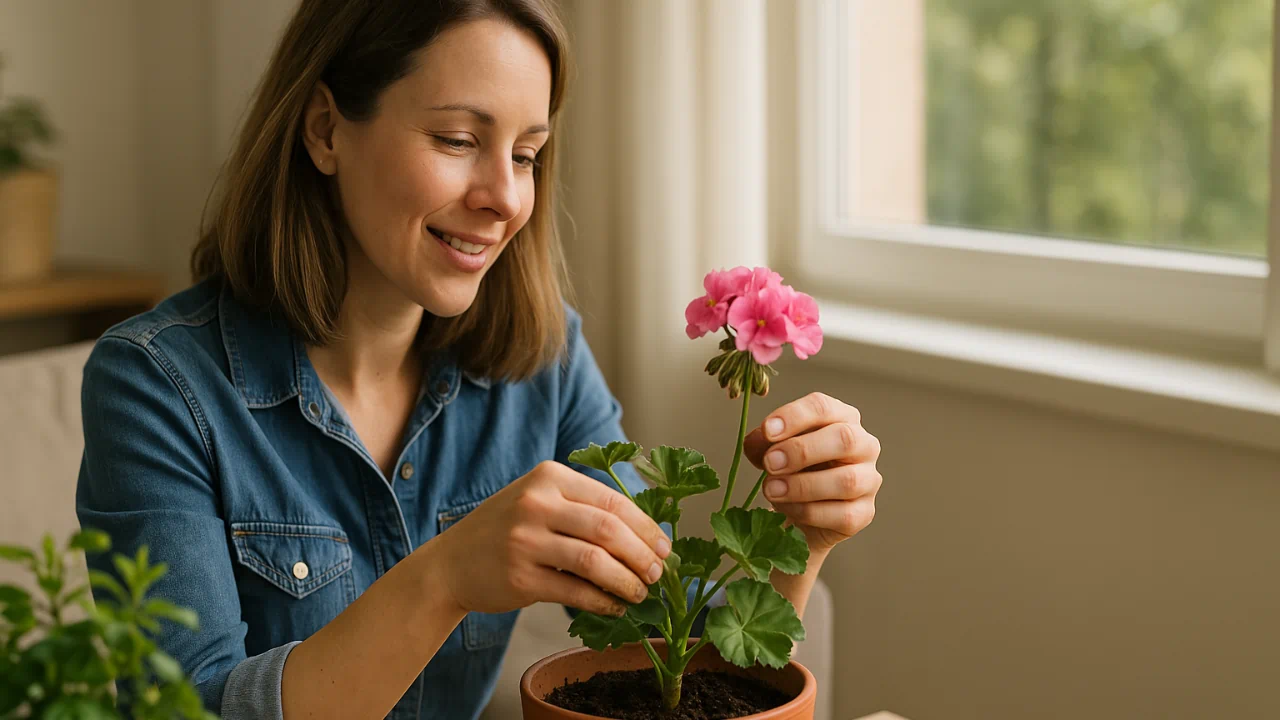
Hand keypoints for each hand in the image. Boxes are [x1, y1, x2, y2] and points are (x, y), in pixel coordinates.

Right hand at [432, 461, 671, 617]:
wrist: (450, 564)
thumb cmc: (507, 531)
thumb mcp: (539, 501)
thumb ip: (582, 507)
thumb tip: (647, 534)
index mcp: (549, 476)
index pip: (611, 500)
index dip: (645, 526)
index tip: (665, 547)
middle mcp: (536, 503)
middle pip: (608, 529)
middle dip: (642, 554)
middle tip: (658, 573)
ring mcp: (525, 540)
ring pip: (595, 561)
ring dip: (627, 581)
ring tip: (641, 592)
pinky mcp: (519, 577)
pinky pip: (575, 591)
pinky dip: (603, 601)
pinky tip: (615, 607)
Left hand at [744, 392, 881, 553]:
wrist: (801, 509)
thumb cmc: (790, 467)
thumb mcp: (772, 448)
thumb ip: (763, 442)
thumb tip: (758, 442)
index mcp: (841, 417)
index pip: (823, 407)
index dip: (794, 417)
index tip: (767, 431)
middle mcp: (863, 444)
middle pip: (844, 438)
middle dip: (802, 451)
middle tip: (770, 463)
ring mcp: (869, 480)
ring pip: (847, 481)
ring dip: (802, 486)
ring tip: (771, 490)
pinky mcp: (864, 513)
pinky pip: (842, 515)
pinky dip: (809, 512)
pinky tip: (787, 509)